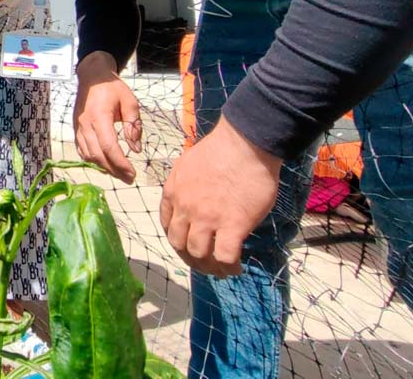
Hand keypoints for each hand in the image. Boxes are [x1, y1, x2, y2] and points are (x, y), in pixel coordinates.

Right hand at [72, 51, 142, 182]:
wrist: (92, 77)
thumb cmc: (113, 88)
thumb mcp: (130, 102)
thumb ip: (134, 126)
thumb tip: (136, 149)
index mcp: (100, 116)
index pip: (109, 146)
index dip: (120, 163)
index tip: (133, 173)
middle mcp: (86, 125)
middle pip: (98, 155)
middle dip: (114, 170)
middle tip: (129, 179)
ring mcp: (78, 128)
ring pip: (88, 156)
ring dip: (104, 168)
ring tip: (120, 174)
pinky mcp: (76, 130)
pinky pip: (82, 151)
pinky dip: (93, 161)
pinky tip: (105, 165)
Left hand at [159, 118, 282, 276]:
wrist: (245, 143)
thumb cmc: (222, 149)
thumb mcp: (188, 163)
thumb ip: (185, 184)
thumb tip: (193, 196)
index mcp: (173, 192)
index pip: (167, 224)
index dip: (177, 239)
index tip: (188, 244)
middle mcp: (185, 208)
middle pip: (178, 244)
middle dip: (189, 257)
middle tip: (204, 262)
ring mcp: (207, 218)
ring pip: (199, 254)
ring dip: (209, 266)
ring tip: (221, 268)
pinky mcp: (232, 225)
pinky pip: (225, 257)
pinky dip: (229, 267)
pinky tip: (236, 267)